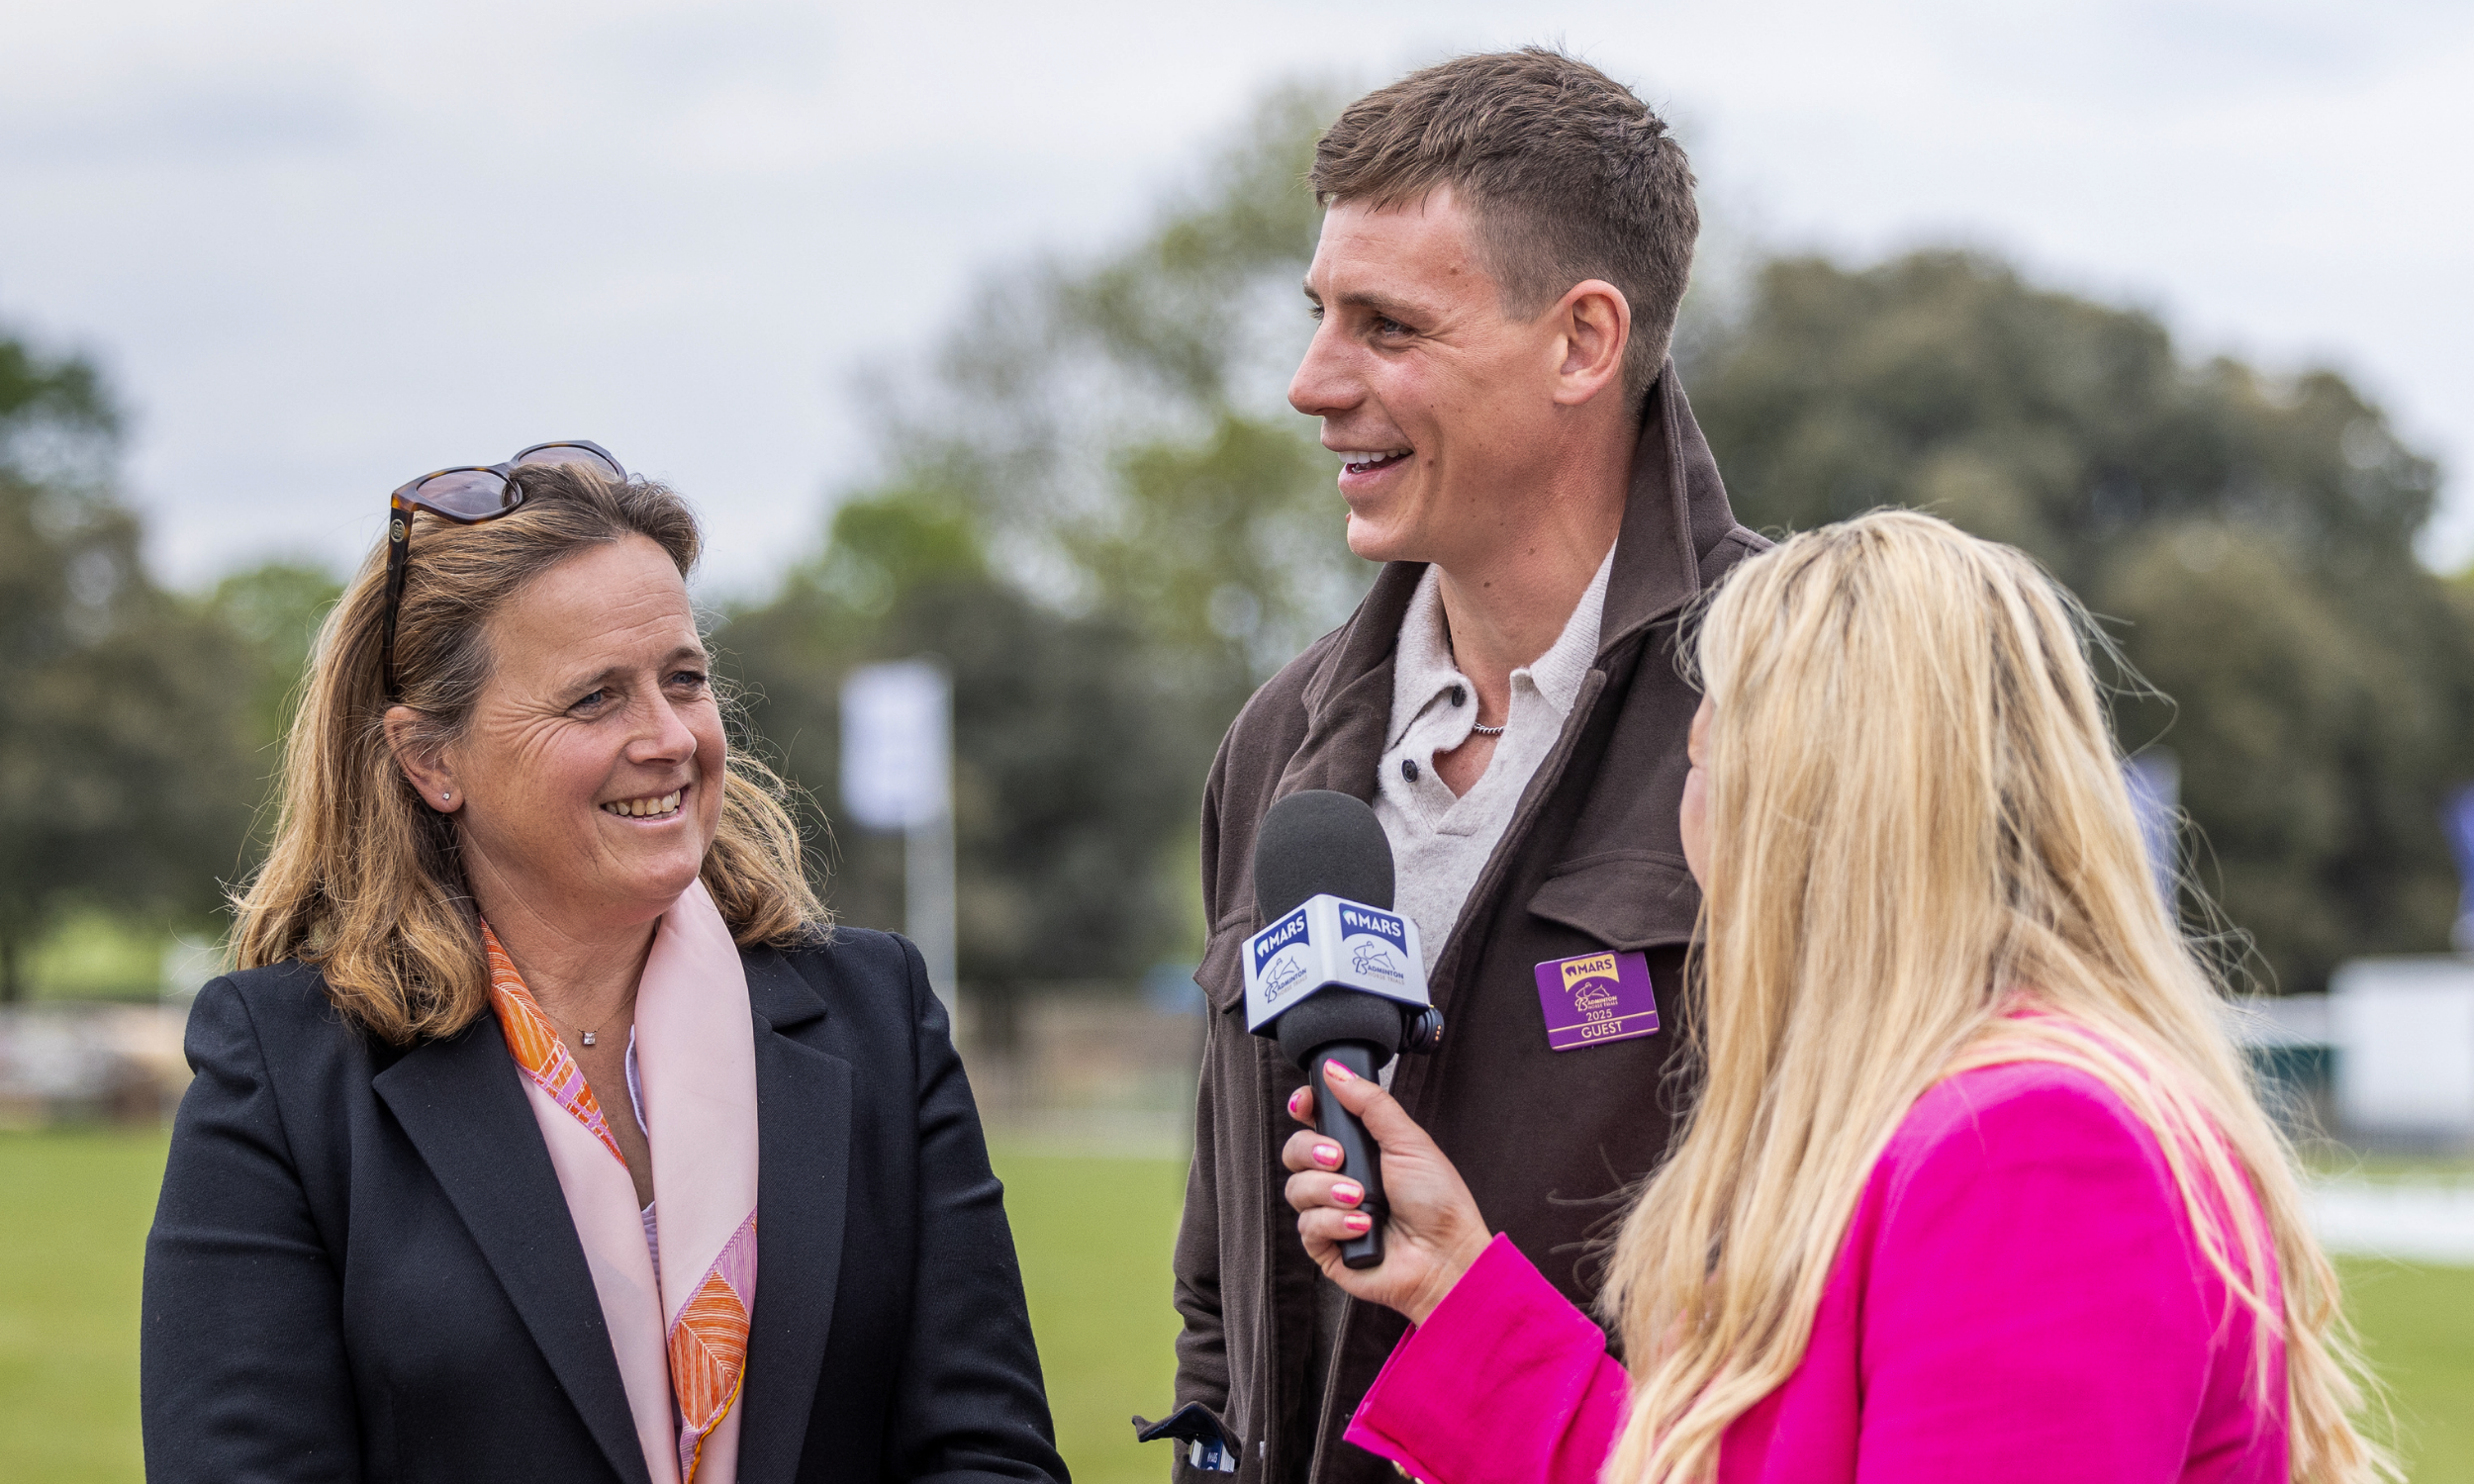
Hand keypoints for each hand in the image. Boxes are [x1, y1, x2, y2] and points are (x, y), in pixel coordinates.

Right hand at [1282, 1059, 1493, 1325]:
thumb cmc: (1438, 1202)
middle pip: (1294, 1151)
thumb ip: (1371, 1103)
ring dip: (1328, 1191)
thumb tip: (1335, 1070)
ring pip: (1296, 1189)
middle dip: (1311, 1150)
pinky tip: (1363, 1226)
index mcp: (1359, 1149)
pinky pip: (1307, 1226)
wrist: (1447, 1256)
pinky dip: (1334, 1223)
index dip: (1304, 1109)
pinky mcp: (1327, 1247)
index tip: (1306, 1104)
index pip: (1314, 1121)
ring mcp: (1331, 1213)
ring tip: (1361, 1199)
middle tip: (1339, 1158)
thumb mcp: (1408, 1141)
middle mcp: (1340, 1178)